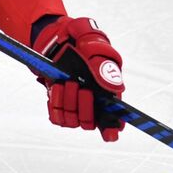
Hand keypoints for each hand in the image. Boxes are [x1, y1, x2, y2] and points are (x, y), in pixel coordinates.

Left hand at [30, 15, 124, 141]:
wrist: (56, 37)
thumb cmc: (80, 38)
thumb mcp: (92, 43)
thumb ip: (103, 64)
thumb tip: (115, 88)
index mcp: (111, 89)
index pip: (117, 116)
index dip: (114, 127)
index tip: (111, 134)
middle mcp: (96, 101)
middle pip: (92, 122)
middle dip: (83, 106)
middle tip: (76, 84)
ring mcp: (78, 105)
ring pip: (74, 121)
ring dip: (67, 102)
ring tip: (63, 82)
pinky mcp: (61, 106)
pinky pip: (58, 118)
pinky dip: (55, 105)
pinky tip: (55, 88)